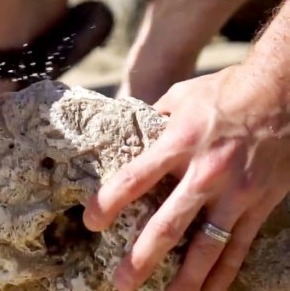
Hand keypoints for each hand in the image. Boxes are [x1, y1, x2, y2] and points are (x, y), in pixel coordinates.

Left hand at [85, 64, 289, 290]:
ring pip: (207, 247)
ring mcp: (236, 193)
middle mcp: (205, 173)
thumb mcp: (179, 97)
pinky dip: (224, 273)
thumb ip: (152, 121)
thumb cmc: (224, 90)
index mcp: (178, 143)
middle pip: (168, 225)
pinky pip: (240, 246)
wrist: (282, 90)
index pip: (134, 179)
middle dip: (142, 258)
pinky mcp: (259, 203)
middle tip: (121, 283)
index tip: (91, 222)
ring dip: (185, 279)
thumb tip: (126, 133)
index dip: (108, 203)